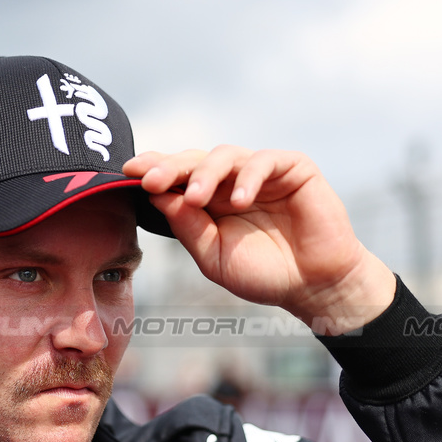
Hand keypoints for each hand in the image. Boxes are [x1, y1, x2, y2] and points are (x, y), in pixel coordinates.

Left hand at [124, 146, 394, 333]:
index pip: (176, 177)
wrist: (314, 286)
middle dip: (170, 168)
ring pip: (225, 156)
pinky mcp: (293, 168)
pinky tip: (238, 200)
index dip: (153, 170)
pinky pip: (264, 161)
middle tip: (150, 180)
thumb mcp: (214, 257)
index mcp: (208, 200)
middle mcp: (231, 181)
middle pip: (194, 160)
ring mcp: (262, 172)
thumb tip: (155, 196)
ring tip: (195, 199)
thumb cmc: (264, 274)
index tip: (128, 173)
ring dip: (205, 174)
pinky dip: (248, 178)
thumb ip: (188, 227)